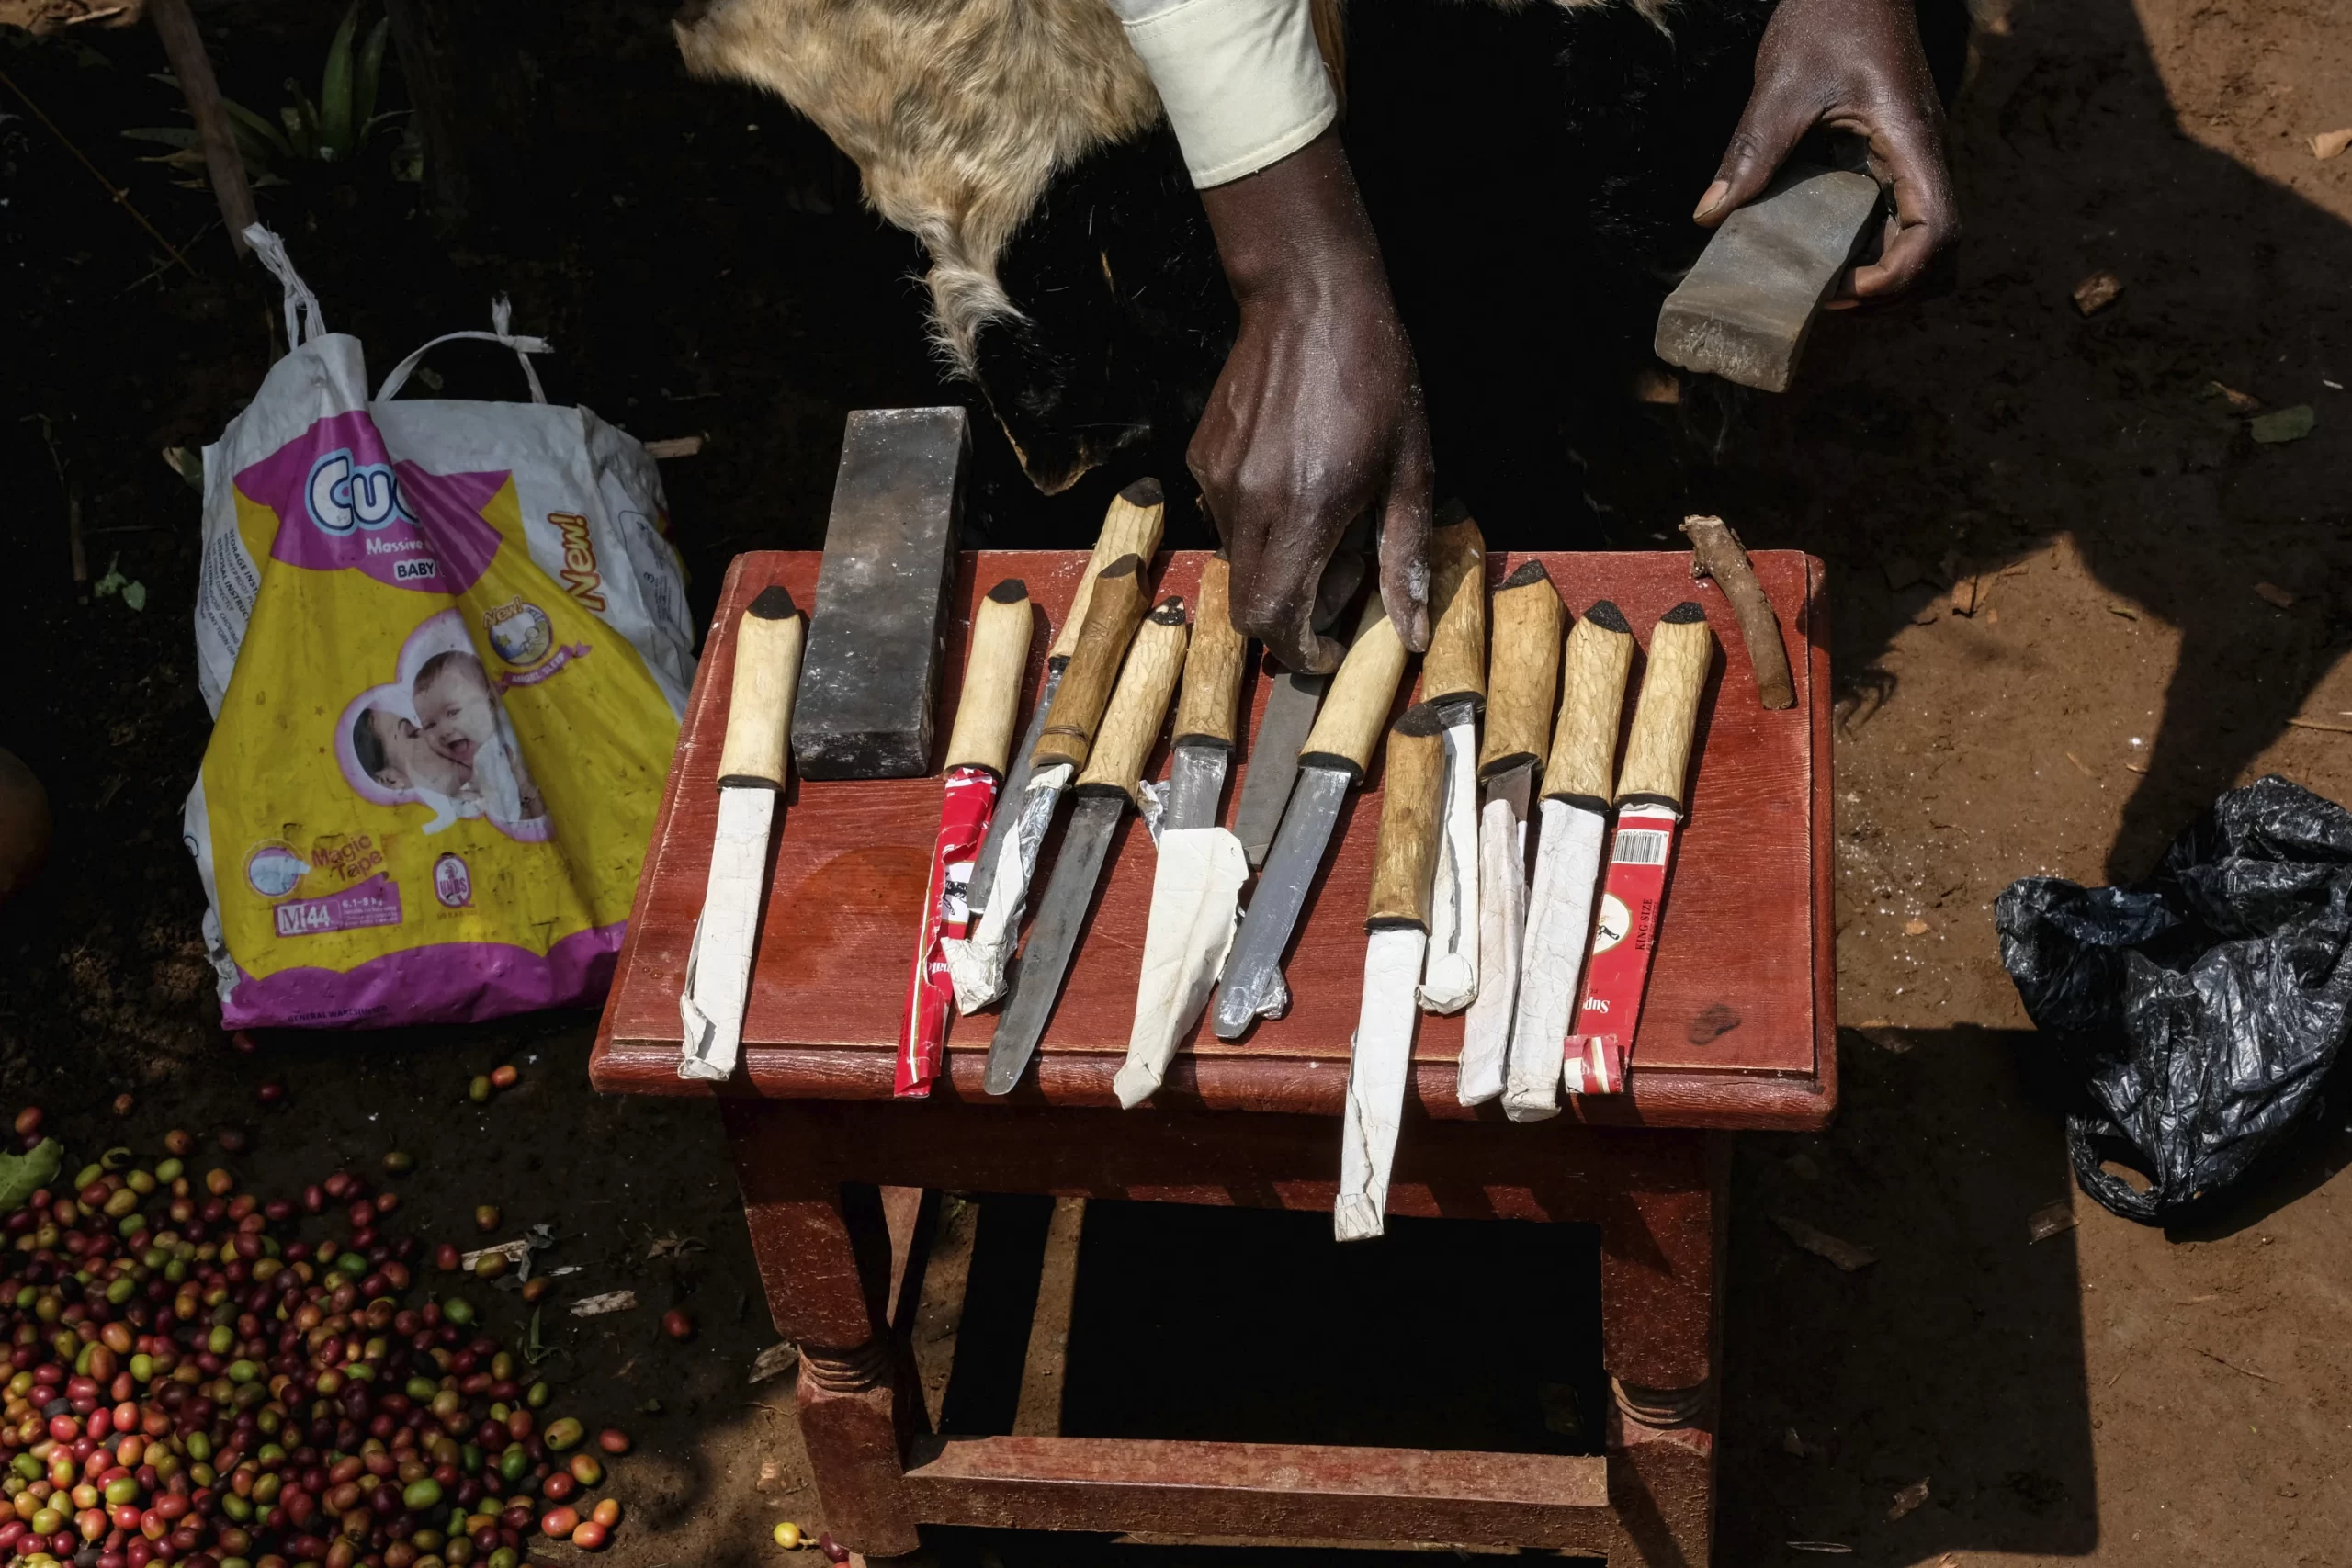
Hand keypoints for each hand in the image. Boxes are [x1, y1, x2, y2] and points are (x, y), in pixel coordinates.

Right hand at [1192, 131, 1431, 673]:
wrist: (1309, 298)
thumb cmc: (1374, 377)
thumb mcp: (1411, 469)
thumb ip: (1404, 556)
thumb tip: (1409, 632)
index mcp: (1305, 511)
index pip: (1275, 621)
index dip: (1301, 651)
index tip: (1331, 646)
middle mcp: (1249, 503)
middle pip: (1248, 606)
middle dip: (1295, 614)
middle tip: (1342, 577)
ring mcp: (1218, 480)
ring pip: (1239, 564)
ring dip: (1281, 565)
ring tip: (1328, 518)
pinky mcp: (1203, 457)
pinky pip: (1227, 520)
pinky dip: (1262, 526)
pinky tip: (1298, 482)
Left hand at [1695, 0, 1957, 301]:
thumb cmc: (1829, 17)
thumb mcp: (1782, 86)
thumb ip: (1752, 151)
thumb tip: (1710, 215)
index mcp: (1912, 143)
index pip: (1939, 234)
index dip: (1894, 278)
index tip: (1839, 287)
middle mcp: (1925, 160)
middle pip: (1941, 258)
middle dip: (1890, 292)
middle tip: (1825, 299)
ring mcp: (1913, 164)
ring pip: (1923, 245)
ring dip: (1883, 277)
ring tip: (1823, 286)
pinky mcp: (1894, 163)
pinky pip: (1897, 223)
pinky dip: (1870, 252)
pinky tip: (1821, 253)